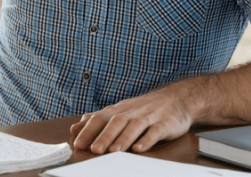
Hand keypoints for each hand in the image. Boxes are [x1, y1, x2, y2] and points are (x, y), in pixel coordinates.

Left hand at [69, 86, 194, 153]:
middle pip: (116, 122)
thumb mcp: (119, 111)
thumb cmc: (143, 108)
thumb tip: (75, 128)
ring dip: (123, 138)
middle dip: (104, 136)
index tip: (78, 143)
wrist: (176, 98)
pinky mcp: (165, 123)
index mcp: (119, 110)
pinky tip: (139, 148)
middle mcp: (132, 112)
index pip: (100, 118)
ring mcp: (149, 117)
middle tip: (94, 150)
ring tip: (114, 151)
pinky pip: (155, 131)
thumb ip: (97, 120)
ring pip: (134, 126)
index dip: (89, 130)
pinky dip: (147, 139)